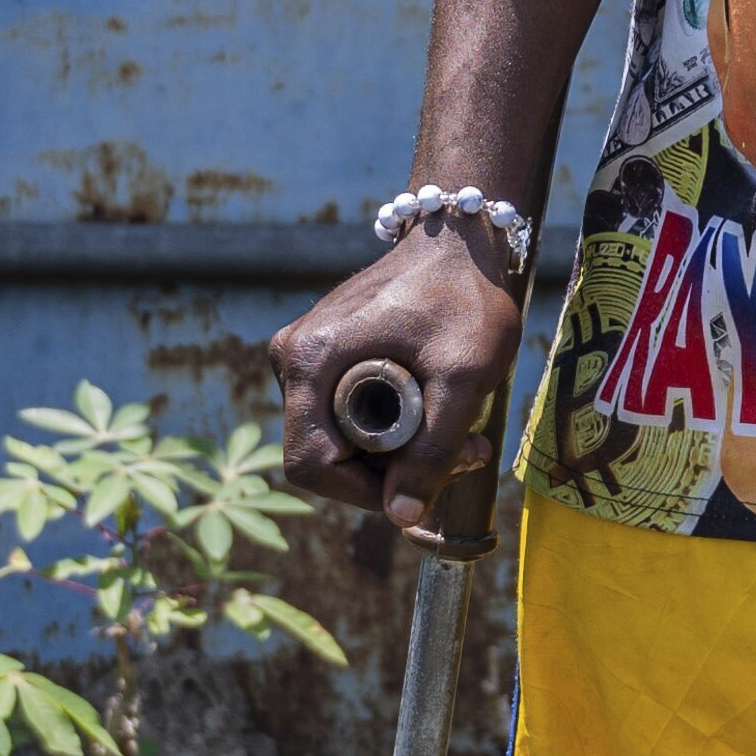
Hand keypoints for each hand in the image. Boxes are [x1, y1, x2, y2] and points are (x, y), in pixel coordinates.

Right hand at [270, 233, 524, 553]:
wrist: (460, 238)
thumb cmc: (465, 296)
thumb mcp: (463, 376)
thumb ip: (433, 448)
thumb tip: (401, 517)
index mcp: (309, 361)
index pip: (310, 464)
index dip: (364, 493)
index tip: (425, 482)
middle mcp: (290, 357)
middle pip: (322, 456)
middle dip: (391, 473)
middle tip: (462, 454)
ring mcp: (302, 355)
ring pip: (335, 439)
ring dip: (395, 453)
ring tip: (462, 435)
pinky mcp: (322, 354)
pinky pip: (342, 414)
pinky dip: (388, 428)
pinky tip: (436, 413)